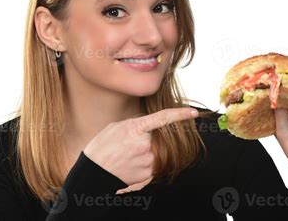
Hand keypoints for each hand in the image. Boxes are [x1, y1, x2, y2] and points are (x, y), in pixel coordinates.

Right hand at [83, 107, 198, 186]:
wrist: (94, 172)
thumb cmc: (102, 147)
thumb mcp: (117, 126)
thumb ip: (138, 123)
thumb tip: (152, 123)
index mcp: (136, 128)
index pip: (164, 118)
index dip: (180, 114)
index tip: (193, 113)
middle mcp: (144, 144)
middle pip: (160, 137)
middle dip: (153, 138)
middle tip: (134, 143)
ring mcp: (147, 161)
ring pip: (158, 151)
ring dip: (149, 151)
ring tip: (130, 154)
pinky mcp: (147, 174)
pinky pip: (154, 164)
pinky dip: (146, 162)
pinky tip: (132, 163)